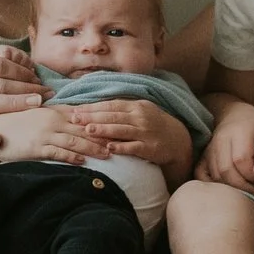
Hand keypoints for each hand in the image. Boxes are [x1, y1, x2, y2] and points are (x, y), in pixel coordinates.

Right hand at [0, 106, 107, 164]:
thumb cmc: (15, 122)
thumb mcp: (36, 112)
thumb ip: (54, 110)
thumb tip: (71, 108)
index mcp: (53, 110)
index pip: (82, 114)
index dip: (100, 119)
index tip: (116, 123)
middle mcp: (52, 120)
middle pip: (83, 128)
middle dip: (102, 135)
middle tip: (120, 140)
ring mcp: (45, 134)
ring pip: (75, 141)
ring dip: (92, 148)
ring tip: (107, 153)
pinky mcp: (37, 148)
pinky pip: (59, 153)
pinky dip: (72, 157)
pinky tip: (83, 161)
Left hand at [66, 100, 190, 164]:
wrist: (178, 140)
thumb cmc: (154, 124)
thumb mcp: (140, 111)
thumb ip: (122, 109)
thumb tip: (96, 108)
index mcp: (136, 106)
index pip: (111, 105)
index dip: (93, 107)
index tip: (76, 110)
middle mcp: (140, 117)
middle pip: (113, 116)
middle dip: (93, 117)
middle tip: (75, 119)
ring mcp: (145, 132)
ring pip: (121, 130)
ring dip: (104, 130)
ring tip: (88, 130)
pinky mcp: (150, 148)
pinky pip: (134, 147)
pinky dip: (121, 147)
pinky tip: (109, 147)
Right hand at [198, 104, 253, 189]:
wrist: (230, 113)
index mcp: (240, 132)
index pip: (241, 159)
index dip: (252, 175)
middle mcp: (222, 139)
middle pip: (226, 170)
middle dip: (242, 185)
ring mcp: (210, 147)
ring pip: (216, 174)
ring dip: (230, 187)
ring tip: (245, 189)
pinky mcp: (203, 154)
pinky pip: (202, 174)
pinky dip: (215, 185)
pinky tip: (228, 187)